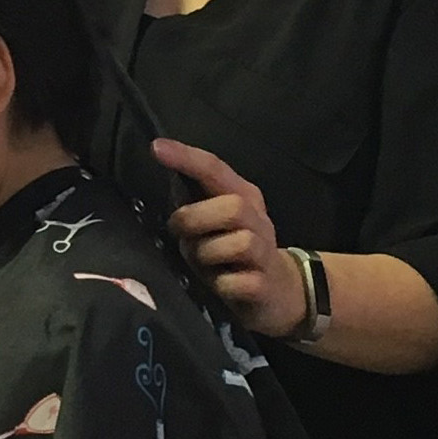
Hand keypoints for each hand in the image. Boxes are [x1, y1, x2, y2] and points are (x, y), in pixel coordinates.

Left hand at [153, 138, 306, 338]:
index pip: (215, 169)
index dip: (187, 158)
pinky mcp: (264, 285)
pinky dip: (221, 284)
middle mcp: (258, 220)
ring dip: (207, 255)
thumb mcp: (214, 224)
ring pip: (238, 244)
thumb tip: (166, 181)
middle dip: (196, 219)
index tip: (157, 148)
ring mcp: (265, 253)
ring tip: (202, 264)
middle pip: (233, 207)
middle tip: (180, 233)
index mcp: (243, 196)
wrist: (280, 290)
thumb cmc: (235, 252)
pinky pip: (237, 282)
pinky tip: (219, 284)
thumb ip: (194, 203)